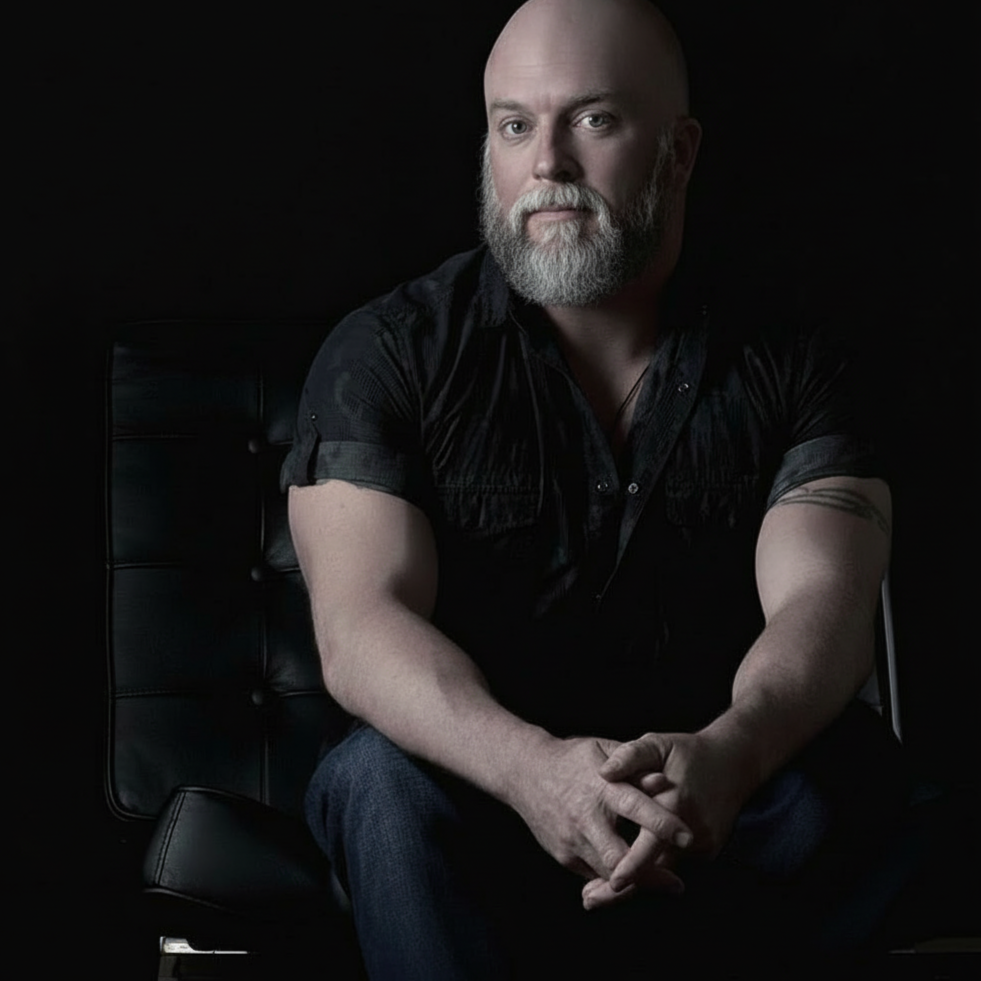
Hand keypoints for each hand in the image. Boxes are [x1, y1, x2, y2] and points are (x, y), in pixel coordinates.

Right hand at [507, 735, 693, 881]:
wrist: (524, 772)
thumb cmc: (573, 759)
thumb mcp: (603, 749)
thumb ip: (635, 766)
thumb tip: (664, 783)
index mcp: (600, 786)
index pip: (635, 807)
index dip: (661, 824)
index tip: (687, 838)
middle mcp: (585, 817)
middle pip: (619, 857)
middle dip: (649, 875)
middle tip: (676, 883)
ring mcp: (571, 840)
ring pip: (608, 874)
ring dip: (637, 882)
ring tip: (665, 882)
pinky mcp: (563, 856)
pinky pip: (595, 874)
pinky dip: (616, 877)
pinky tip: (634, 877)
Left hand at [582, 730, 757, 908]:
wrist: (733, 762)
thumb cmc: (687, 751)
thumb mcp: (657, 744)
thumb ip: (631, 756)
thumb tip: (604, 772)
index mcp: (677, 802)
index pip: (653, 842)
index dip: (632, 864)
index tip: (611, 881)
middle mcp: (693, 830)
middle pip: (656, 869)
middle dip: (624, 886)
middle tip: (589, 898)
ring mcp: (703, 844)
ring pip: (664, 871)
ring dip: (636, 880)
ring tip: (598, 891)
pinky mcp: (707, 851)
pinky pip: (674, 865)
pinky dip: (652, 871)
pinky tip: (626, 874)